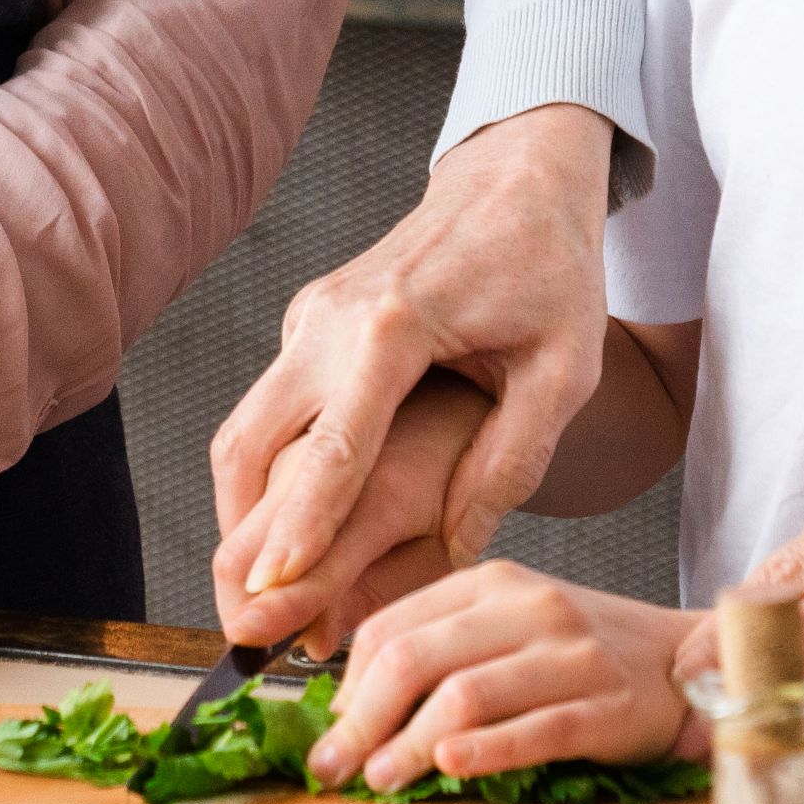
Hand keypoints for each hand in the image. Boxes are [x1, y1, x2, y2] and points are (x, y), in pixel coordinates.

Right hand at [208, 106, 616, 648]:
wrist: (517, 177)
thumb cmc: (550, 265)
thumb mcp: (563, 369)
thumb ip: (513, 461)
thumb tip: (458, 548)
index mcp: (393, 325)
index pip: (333, 446)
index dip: (299, 529)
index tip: (270, 595)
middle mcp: (329, 319)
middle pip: (250, 443)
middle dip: (239, 540)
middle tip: (247, 626)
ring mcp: (308, 318)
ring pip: (243, 432)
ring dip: (241, 516)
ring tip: (257, 601)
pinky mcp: (307, 326)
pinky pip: (268, 414)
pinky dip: (265, 480)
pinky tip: (288, 540)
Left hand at [303, 559, 692, 791]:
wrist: (682, 662)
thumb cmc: (580, 654)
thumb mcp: (506, 629)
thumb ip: (440, 652)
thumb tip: (353, 711)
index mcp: (491, 583)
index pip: (391, 628)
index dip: (349, 688)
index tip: (333, 734)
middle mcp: (528, 608)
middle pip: (415, 659)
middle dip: (362, 722)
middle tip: (336, 769)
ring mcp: (570, 656)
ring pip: (464, 697)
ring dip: (409, 746)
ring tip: (382, 780)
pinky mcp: (605, 706)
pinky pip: (533, 730)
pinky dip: (484, 752)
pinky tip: (450, 769)